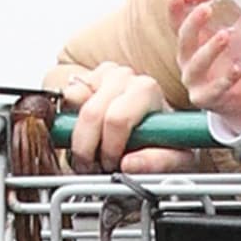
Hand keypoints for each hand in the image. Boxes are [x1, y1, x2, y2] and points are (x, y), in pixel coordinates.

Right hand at [58, 63, 197, 174]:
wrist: (156, 124)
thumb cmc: (166, 138)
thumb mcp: (175, 158)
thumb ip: (158, 162)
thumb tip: (129, 164)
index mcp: (146, 90)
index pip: (117, 119)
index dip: (109, 149)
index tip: (112, 166)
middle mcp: (124, 77)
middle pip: (92, 113)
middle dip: (88, 147)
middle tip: (95, 166)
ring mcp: (101, 75)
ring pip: (75, 103)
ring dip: (78, 135)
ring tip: (91, 152)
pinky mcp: (84, 78)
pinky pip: (65, 98)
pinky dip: (68, 121)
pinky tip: (87, 133)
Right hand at [171, 0, 240, 130]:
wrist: (236, 101)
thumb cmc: (229, 66)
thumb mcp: (233, 43)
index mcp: (191, 46)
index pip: (178, 25)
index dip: (174, 10)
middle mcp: (187, 62)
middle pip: (184, 40)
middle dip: (193, 23)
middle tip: (206, 9)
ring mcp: (193, 81)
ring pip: (196, 64)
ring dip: (210, 48)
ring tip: (225, 36)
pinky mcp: (205, 98)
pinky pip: (214, 89)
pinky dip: (226, 79)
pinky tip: (236, 69)